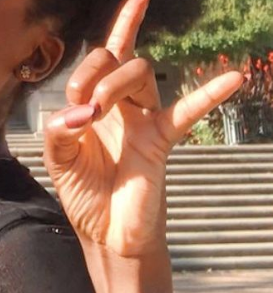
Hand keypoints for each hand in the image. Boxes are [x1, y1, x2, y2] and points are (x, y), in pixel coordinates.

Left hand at [43, 0, 241, 256]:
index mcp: (92, 104)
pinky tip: (233, 79)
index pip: (99, 60)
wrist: (105, 233)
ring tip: (99, 111)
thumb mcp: (57, 160)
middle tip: (88, 110)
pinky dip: (211, 94)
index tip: (76, 94)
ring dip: (116, 82)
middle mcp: (119, 106)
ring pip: (140, 73)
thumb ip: (58, 131)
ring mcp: (142, 120)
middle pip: (117, 59)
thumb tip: (78, 112)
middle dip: (96, 74)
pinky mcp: (161, 139)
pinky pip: (188, 111)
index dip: (85, 67)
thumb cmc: (83, 193)